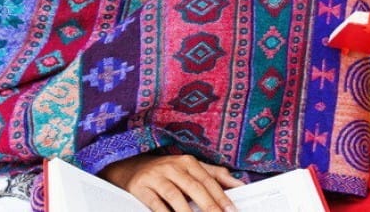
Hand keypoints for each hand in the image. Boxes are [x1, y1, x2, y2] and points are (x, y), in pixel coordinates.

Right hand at [101, 154, 241, 211]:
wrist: (131, 165)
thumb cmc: (167, 170)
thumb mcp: (190, 168)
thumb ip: (214, 175)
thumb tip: (239, 184)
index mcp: (188, 162)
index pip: (208, 180)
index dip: (221, 196)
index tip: (231, 210)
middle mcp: (172, 166)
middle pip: (194, 187)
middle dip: (209, 206)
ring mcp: (156, 176)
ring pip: (175, 196)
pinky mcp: (141, 187)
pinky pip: (155, 203)